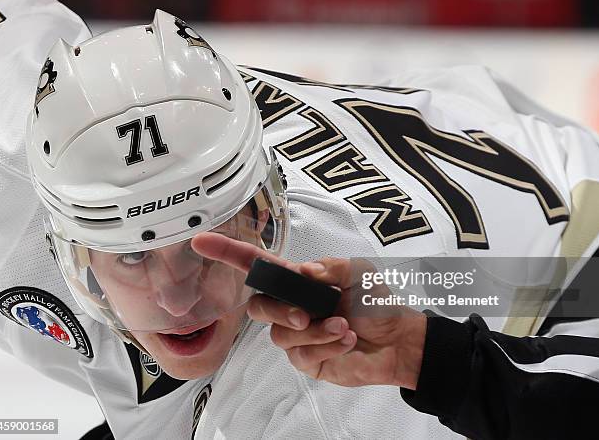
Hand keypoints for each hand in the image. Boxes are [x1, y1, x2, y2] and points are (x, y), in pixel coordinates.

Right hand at [191, 233, 426, 388]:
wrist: (398, 340)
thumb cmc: (377, 302)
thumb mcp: (361, 273)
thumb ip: (332, 268)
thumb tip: (303, 272)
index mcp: (300, 281)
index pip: (258, 265)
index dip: (229, 253)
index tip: (201, 240)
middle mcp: (292, 306)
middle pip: (258, 306)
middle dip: (279, 311)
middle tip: (306, 316)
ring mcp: (296, 335)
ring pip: (279, 334)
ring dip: (315, 332)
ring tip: (344, 327)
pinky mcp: (306, 358)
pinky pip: (300, 354)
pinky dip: (326, 345)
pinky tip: (347, 341)